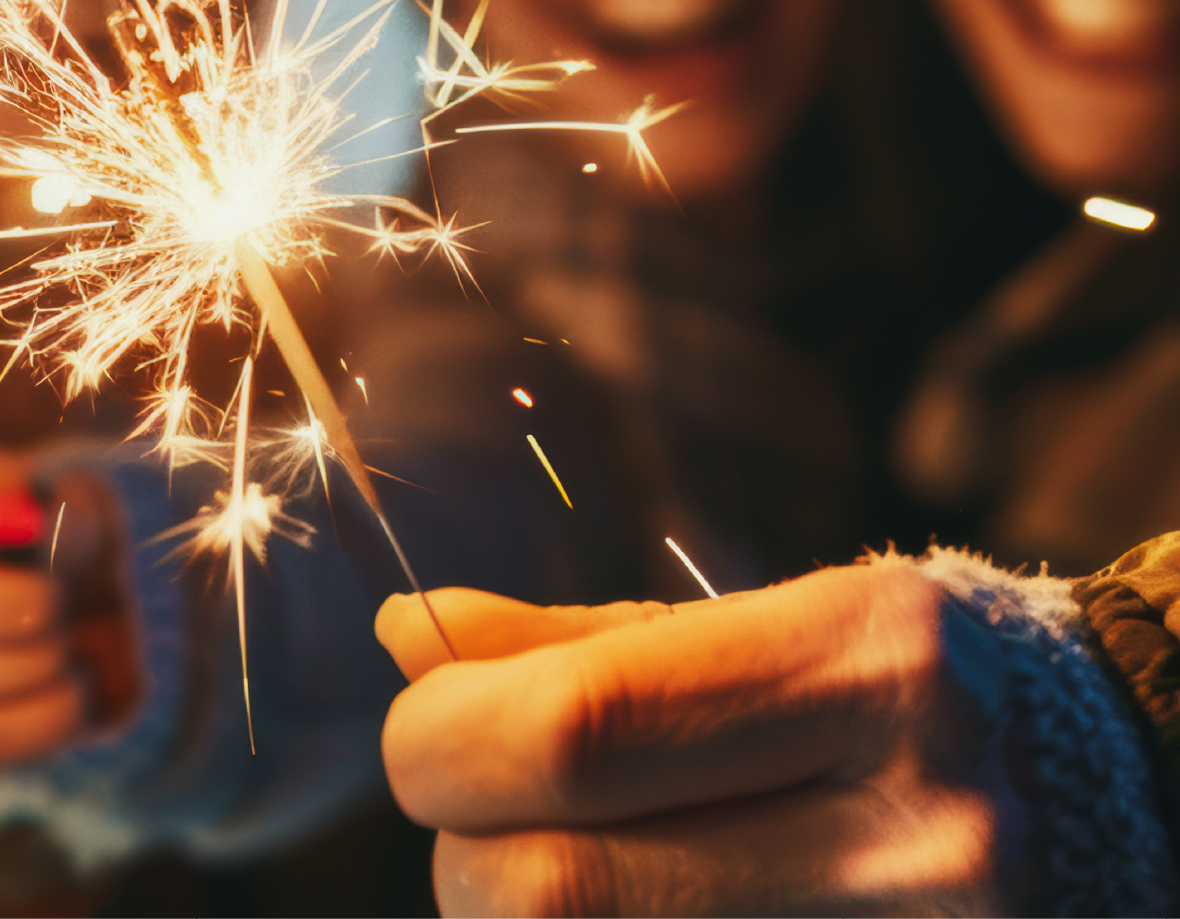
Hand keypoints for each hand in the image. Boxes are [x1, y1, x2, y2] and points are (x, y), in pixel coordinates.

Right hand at [0, 420, 130, 778]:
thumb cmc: (40, 533)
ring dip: (30, 659)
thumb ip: (43, 505)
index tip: (26, 517)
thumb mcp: (53, 495)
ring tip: (65, 640)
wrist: (59, 610)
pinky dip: (42, 711)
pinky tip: (67, 686)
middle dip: (5, 602)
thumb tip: (24, 520)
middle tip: (57, 600)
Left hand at [376, 569, 1014, 915]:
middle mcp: (924, 839)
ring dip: (522, 918)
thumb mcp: (779, 623)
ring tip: (578, 863)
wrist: (1147, 805)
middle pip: (551, 891)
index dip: (441, 733)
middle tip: (486, 808)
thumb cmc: (923, 694)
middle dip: (461, 849)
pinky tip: (647, 910)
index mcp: (880, 666)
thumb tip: (406, 638)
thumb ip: (584, 644)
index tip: (430, 721)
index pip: (573, 730)